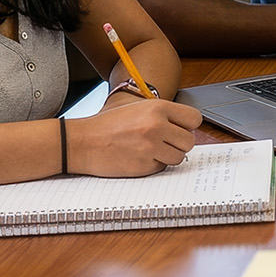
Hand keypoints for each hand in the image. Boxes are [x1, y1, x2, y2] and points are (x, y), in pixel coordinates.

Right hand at [69, 99, 203, 176]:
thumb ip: (163, 114)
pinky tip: (139, 157)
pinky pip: (161, 168)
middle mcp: (156, 126)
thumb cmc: (108, 124)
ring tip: (150, 149)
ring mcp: (150, 147)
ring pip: (178, 157)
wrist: (81, 142)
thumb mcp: (137, 108)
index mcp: (157, 108)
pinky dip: (153, 165)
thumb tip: (187, 126)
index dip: (188, 126)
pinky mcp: (143, 166)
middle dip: (178, 143)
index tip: (181, 129)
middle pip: (189, 141)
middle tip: (165, 142)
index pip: (194, 119)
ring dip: (168, 156)